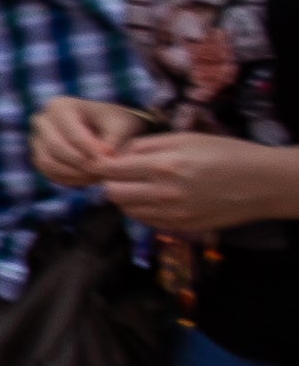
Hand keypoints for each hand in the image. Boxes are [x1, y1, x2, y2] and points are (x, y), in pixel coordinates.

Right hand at [29, 94, 149, 188]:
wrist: (104, 127)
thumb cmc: (114, 122)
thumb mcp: (120, 126)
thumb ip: (113, 140)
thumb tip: (104, 157)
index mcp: (59, 106)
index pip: (72, 133)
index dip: (91, 151)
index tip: (110, 162)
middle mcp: (41, 121)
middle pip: (55, 147)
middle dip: (80, 163)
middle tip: (102, 173)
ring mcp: (36, 140)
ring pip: (47, 162)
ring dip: (73, 174)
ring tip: (97, 177)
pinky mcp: (39, 156)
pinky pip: (48, 172)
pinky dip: (68, 179)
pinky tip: (88, 180)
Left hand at [91, 127, 298, 236]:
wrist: (262, 183)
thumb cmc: (226, 153)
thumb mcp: (186, 138)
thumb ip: (147, 145)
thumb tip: (117, 153)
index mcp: (163, 165)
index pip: (111, 169)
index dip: (104, 164)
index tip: (107, 161)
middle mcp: (164, 192)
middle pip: (112, 193)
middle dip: (111, 182)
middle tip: (122, 175)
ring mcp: (172, 213)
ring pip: (126, 210)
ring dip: (126, 198)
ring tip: (141, 186)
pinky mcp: (180, 227)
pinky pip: (145, 221)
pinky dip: (142, 210)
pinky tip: (155, 198)